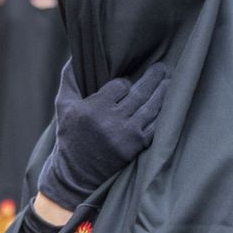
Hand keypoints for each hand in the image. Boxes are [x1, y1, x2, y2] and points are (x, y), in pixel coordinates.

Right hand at [37, 61, 169, 210]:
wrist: (77, 176)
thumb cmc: (69, 137)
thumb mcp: (63, 107)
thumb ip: (70, 80)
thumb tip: (75, 56)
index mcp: (92, 109)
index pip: (119, 86)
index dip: (124, 82)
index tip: (126, 83)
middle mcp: (110, 121)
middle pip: (139, 93)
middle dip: (153, 78)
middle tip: (161, 67)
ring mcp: (126, 135)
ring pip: (150, 107)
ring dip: (163, 92)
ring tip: (169, 81)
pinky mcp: (136, 147)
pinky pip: (155, 125)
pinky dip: (163, 113)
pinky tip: (169, 104)